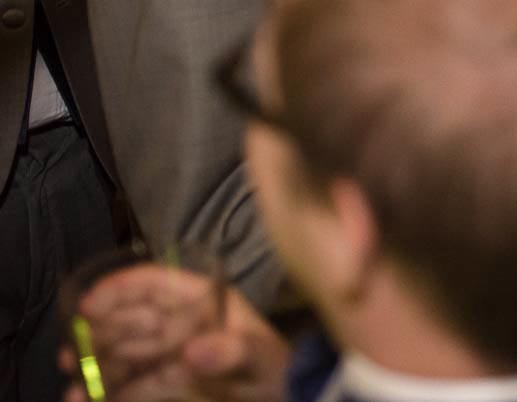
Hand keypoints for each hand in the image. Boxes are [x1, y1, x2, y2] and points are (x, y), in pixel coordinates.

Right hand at [60, 265, 287, 401]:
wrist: (288, 397)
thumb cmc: (277, 370)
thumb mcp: (261, 359)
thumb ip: (233, 352)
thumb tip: (194, 351)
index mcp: (206, 302)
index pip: (157, 282)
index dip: (121, 288)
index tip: (87, 305)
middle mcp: (184, 323)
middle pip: (131, 320)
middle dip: (99, 335)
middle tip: (72, 355)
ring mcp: (173, 354)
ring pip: (125, 354)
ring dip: (97, 367)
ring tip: (75, 388)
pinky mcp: (168, 383)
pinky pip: (133, 384)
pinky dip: (110, 392)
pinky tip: (86, 400)